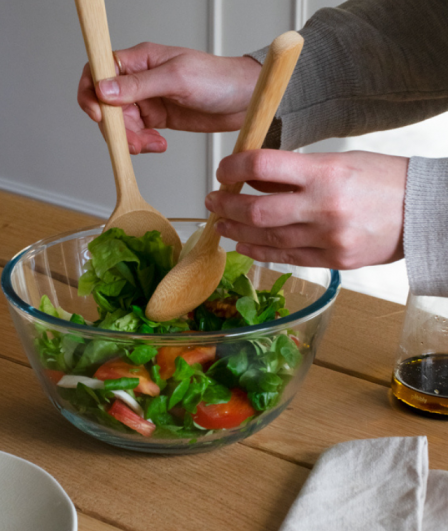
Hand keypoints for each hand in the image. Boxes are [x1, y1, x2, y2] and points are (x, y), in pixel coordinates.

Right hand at [77, 42, 260, 153]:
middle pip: (107, 105)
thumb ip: (139, 85)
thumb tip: (104, 90)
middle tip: (134, 142)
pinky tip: (159, 144)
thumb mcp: (178, 78)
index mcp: (139, 60)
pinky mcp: (157, 119)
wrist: (243, 101)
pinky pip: (138, 134)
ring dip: (132, 139)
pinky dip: (144, 144)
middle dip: (117, 127)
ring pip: (122, 124)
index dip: (91, 93)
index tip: (99, 115)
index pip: (98, 70)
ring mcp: (147, 100)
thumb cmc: (218, 79)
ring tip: (153, 144)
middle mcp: (139, 80)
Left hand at [205, 150, 407, 268]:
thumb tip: (255, 180)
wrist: (425, 213)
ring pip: (268, 238)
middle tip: (212, 201)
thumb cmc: (385, 181)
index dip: (235, 166)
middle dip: (227, 205)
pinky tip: (244, 245)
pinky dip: (261, 251)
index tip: (224, 169)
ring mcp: (329, 239)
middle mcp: (324, 207)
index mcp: (326, 173)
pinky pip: (288, 258)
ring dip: (238, 230)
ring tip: (221, 224)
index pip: (264, 165)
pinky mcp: (334, 261)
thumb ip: (295, 173)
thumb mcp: (339, 163)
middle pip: (258, 210)